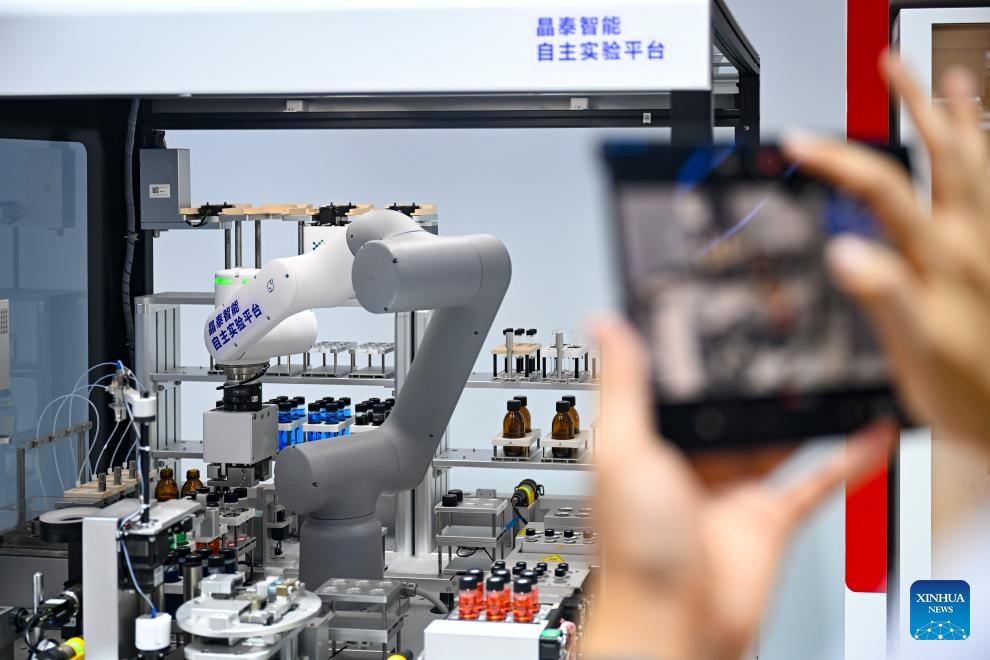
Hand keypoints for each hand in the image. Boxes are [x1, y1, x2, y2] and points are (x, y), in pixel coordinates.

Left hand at [582, 319, 892, 659]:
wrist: (675, 626)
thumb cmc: (634, 551)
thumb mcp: (621, 450)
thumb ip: (623, 386)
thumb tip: (604, 326)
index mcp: (645, 449)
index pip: (670, 394)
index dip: (687, 364)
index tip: (708, 324)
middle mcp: (687, 470)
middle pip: (725, 416)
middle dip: (746, 386)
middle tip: (774, 343)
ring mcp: (730, 494)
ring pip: (771, 443)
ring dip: (796, 416)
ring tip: (818, 376)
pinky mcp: (767, 520)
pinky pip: (814, 483)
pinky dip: (845, 460)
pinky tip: (866, 432)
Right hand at [785, 54, 989, 444]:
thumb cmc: (964, 390)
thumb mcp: (913, 352)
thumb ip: (884, 297)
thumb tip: (845, 252)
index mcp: (939, 260)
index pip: (882, 190)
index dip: (837, 161)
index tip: (797, 142)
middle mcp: (970, 241)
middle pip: (944, 153)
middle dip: (915, 104)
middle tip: (892, 64)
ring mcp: (989, 245)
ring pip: (979, 163)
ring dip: (962, 116)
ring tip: (951, 77)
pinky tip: (985, 147)